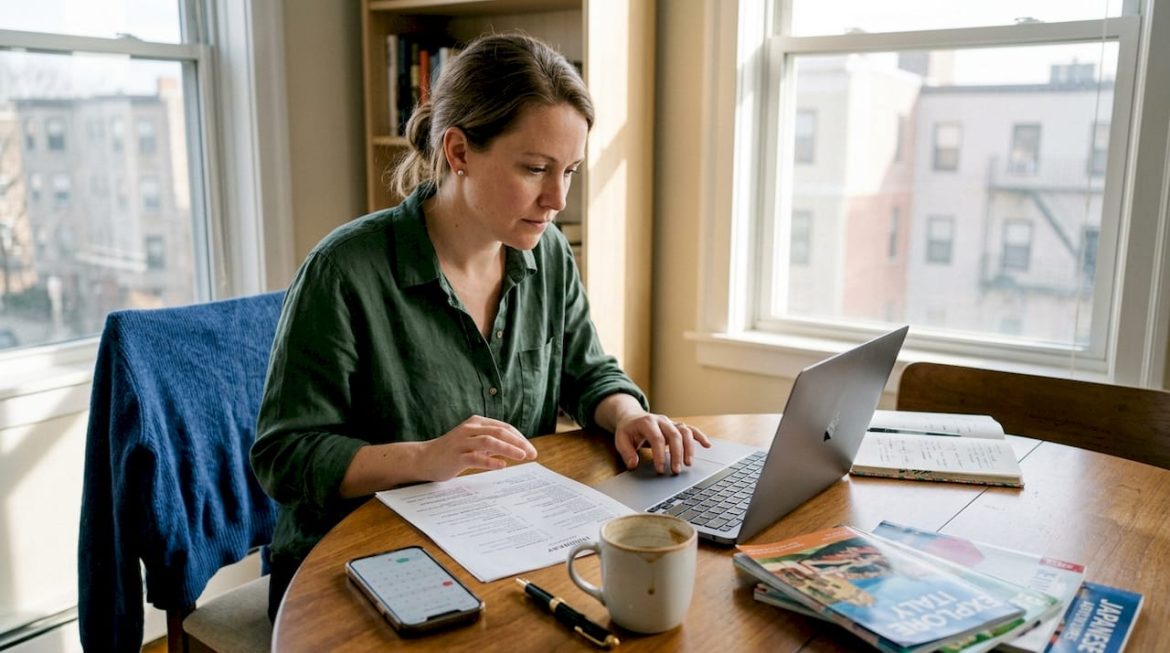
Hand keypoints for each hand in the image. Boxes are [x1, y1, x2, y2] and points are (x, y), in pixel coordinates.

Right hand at [418, 415, 536, 480]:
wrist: (424, 458)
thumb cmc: (452, 451)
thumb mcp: (474, 442)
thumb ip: (492, 442)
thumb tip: (517, 447)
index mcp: (476, 422)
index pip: (504, 427)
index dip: (519, 438)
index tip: (531, 449)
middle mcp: (469, 429)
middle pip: (499, 432)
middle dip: (518, 442)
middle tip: (532, 453)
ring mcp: (462, 442)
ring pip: (489, 441)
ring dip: (508, 448)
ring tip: (522, 456)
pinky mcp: (456, 456)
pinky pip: (475, 457)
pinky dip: (490, 461)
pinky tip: (501, 465)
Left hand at [613, 413, 711, 474]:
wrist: (632, 417)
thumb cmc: (628, 430)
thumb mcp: (621, 440)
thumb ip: (626, 452)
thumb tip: (633, 465)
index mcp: (647, 422)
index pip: (657, 438)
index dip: (660, 455)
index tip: (660, 469)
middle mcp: (661, 420)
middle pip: (674, 435)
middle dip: (676, 454)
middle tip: (676, 471)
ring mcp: (670, 422)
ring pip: (685, 431)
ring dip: (689, 448)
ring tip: (688, 464)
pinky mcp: (676, 426)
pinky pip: (691, 429)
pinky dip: (700, 436)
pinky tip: (707, 445)